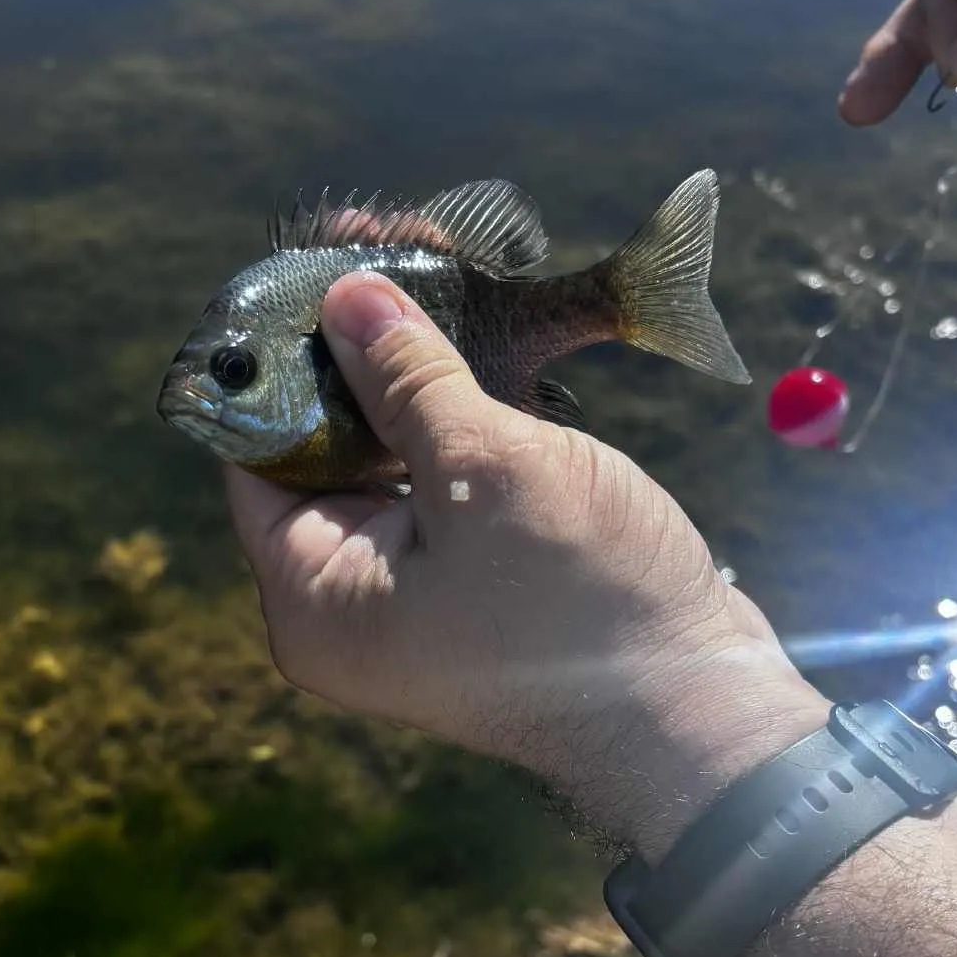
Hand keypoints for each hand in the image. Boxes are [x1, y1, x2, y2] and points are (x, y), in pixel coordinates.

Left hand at [223, 272, 827, 860]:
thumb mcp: (487, 470)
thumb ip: (408, 380)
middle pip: (323, 450)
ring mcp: (415, 595)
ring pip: (391, 460)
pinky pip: (446, 486)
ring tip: (432, 264)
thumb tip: (347, 298)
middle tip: (381, 244)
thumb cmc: (585, 604)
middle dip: (354, 349)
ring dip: (414, 371)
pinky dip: (460, 418)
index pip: (256, 456)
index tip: (302, 270)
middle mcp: (350, 602)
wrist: (699, 712)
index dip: (278, 360)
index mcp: (315, 598)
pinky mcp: (478, 582)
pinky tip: (480, 335)